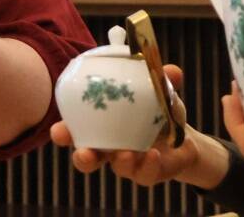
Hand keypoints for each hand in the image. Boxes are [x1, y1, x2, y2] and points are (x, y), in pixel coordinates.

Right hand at [50, 65, 228, 188]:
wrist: (185, 139)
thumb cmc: (161, 111)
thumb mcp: (163, 92)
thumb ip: (164, 81)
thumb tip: (172, 70)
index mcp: (104, 125)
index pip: (77, 129)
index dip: (64, 133)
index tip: (58, 130)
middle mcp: (111, 147)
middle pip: (88, 158)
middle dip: (82, 158)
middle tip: (85, 153)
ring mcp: (129, 163)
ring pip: (118, 168)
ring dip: (119, 163)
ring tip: (125, 154)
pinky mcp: (149, 174)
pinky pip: (145, 174)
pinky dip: (147, 165)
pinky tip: (153, 155)